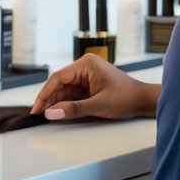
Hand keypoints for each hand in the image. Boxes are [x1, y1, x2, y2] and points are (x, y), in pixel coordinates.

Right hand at [29, 54, 158, 120]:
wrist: (143, 101)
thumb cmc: (126, 97)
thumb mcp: (98, 105)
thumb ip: (73, 109)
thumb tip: (51, 113)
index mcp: (86, 64)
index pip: (58, 78)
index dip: (45, 94)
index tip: (36, 108)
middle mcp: (85, 67)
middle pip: (59, 83)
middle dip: (49, 99)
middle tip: (38, 114)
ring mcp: (87, 76)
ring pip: (64, 90)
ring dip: (56, 102)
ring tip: (46, 115)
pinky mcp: (89, 86)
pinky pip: (72, 94)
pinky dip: (65, 104)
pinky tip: (58, 112)